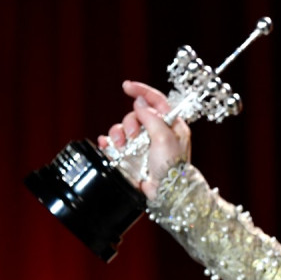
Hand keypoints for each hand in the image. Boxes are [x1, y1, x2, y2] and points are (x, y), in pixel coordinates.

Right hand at [98, 80, 190, 200]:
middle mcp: (158, 132)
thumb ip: (152, 117)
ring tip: (120, 145)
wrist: (165, 192)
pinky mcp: (133, 156)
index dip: (142, 91)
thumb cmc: (171, 166)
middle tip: (133, 136)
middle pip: (136, 115)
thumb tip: (140, 102)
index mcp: (172, 125)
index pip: (157, 101)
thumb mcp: (165, 137)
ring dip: (118, 134)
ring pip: (124, 129)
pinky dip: (110, 143)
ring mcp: (144, 145)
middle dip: (130, 122)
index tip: (127, 86)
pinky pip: (116, 144)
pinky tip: (108, 146)